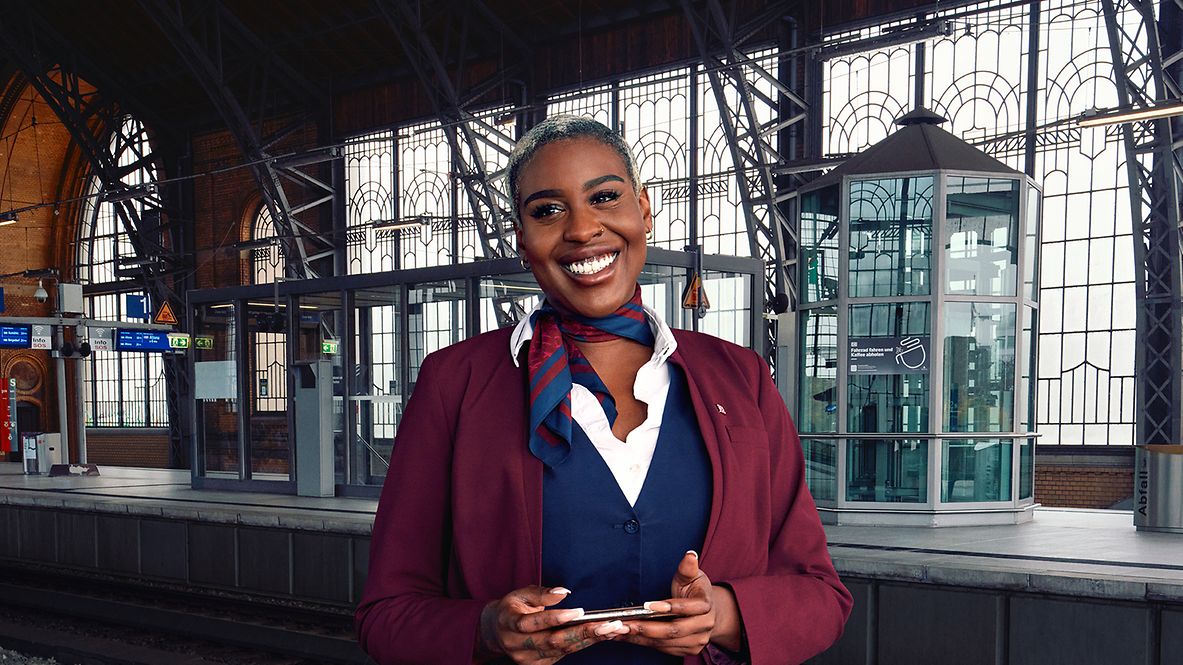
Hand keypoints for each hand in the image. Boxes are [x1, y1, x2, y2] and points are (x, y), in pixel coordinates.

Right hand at [477, 586, 629, 663]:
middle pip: (553, 641)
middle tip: (608, 624)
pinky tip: (602, 635)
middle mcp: (517, 645)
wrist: (497, 632)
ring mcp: (528, 659)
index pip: (532, 623)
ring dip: (590, 639)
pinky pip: (565, 654)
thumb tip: (563, 592)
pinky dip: (584, 644)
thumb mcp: (521, 594)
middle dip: (583, 632)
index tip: (579, 611)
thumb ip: (542, 594)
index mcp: (509, 623)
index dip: (555, 618)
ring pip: (563, 650)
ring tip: (613, 628)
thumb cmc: (513, 608)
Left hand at [618, 550, 715, 655]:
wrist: (707, 612)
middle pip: (674, 631)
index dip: (668, 607)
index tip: (647, 606)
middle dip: (647, 628)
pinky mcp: (687, 649)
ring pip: (666, 642)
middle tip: (625, 624)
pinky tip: (627, 636)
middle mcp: (704, 626)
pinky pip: (663, 648)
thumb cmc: (695, 591)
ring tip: (619, 631)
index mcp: (706, 605)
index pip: (687, 608)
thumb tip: (690, 554)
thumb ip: (688, 567)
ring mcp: (696, 641)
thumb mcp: (692, 575)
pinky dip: (643, 643)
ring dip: (641, 638)